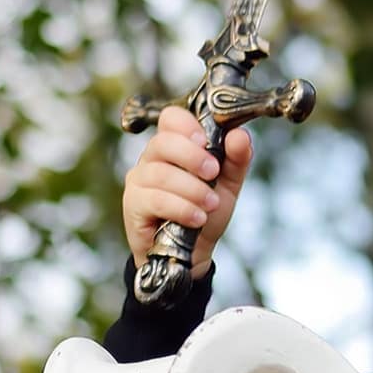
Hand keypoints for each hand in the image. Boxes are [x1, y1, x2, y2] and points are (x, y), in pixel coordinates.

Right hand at [121, 106, 252, 267]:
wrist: (193, 253)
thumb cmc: (206, 212)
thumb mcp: (228, 185)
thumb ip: (236, 159)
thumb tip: (239, 134)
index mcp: (174, 146)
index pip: (171, 118)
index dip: (187, 125)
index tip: (206, 141)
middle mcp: (151, 158)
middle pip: (162, 142)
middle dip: (192, 157)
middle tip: (213, 173)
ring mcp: (139, 181)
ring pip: (160, 174)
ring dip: (191, 189)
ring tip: (210, 205)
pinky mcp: (133, 205)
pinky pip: (155, 199)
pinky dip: (181, 208)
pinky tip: (197, 218)